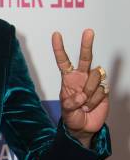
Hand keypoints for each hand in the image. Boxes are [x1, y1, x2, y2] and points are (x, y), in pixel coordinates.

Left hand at [51, 29, 109, 143]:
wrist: (84, 127)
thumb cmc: (72, 117)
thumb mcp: (66, 111)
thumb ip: (70, 103)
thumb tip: (81, 95)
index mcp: (68, 79)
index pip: (63, 61)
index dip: (59, 48)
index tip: (56, 34)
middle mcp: (81, 77)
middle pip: (86, 57)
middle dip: (86, 44)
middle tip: (88, 31)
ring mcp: (93, 82)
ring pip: (94, 77)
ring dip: (89, 93)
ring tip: (84, 104)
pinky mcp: (103, 89)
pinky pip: (101, 90)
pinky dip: (95, 101)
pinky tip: (91, 106)